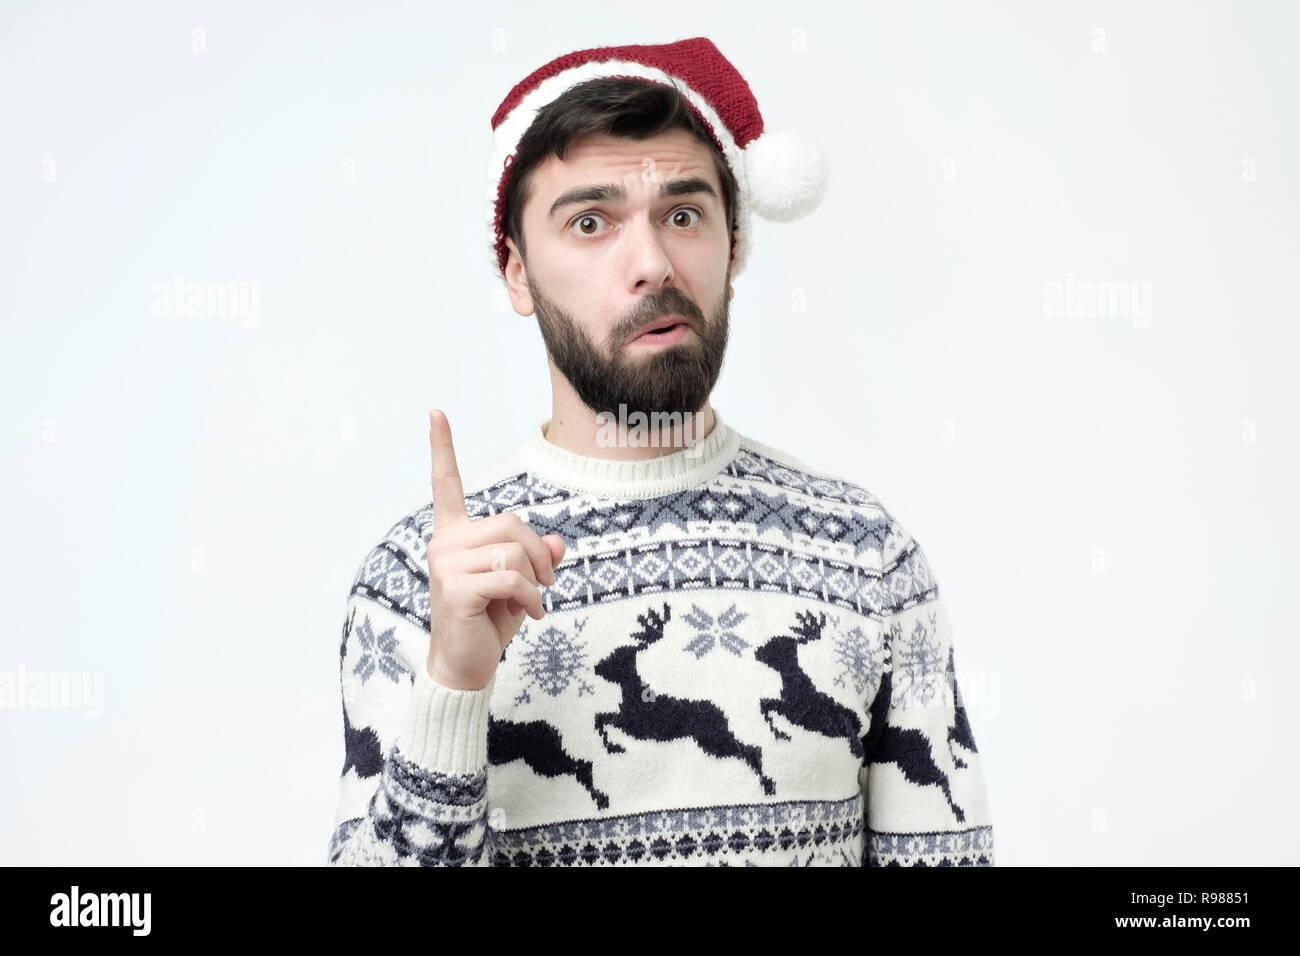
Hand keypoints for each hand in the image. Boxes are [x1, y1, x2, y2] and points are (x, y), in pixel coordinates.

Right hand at [424, 409, 565, 689]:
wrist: (466, 667)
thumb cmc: (489, 622)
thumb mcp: (521, 584)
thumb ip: (537, 558)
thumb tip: (558, 543)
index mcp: (453, 536)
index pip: (446, 485)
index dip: (442, 448)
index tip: (435, 412)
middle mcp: (443, 544)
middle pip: (509, 522)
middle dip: (538, 552)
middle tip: (546, 583)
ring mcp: (445, 565)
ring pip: (513, 550)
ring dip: (536, 580)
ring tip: (531, 602)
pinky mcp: (455, 588)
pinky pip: (512, 578)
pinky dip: (532, 597)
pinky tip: (530, 615)